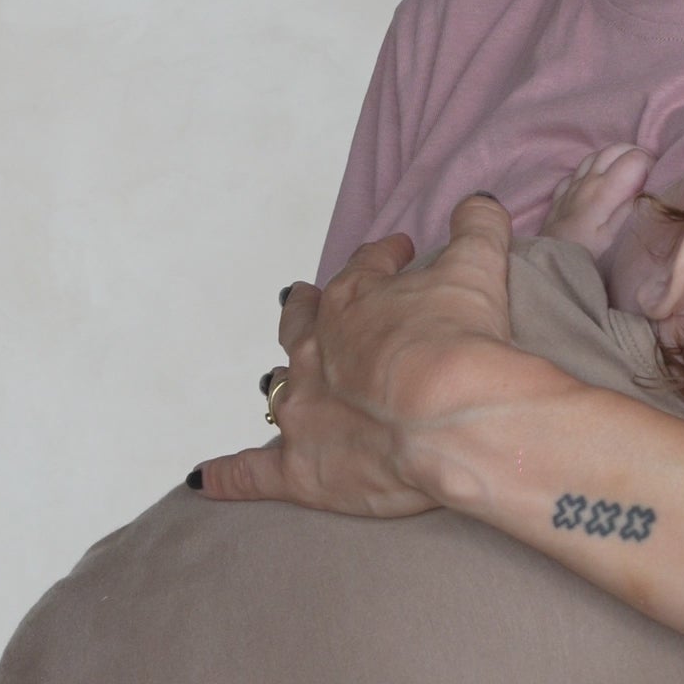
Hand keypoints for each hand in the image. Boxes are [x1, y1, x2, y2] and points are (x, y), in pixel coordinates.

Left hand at [194, 198, 526, 512]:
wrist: (452, 418)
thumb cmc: (462, 341)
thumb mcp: (478, 268)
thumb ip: (476, 230)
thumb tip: (479, 204)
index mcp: (354, 301)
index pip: (365, 269)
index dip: (381, 259)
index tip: (397, 252)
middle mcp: (317, 351)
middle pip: (301, 322)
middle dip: (302, 309)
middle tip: (302, 298)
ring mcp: (303, 410)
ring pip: (277, 388)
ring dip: (276, 381)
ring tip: (272, 378)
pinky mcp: (300, 469)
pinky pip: (252, 474)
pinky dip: (228, 476)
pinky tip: (204, 480)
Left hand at [542, 143, 653, 254]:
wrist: (551, 261)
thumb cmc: (587, 252)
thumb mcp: (616, 234)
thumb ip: (631, 207)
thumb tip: (647, 186)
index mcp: (604, 189)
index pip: (634, 158)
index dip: (649, 164)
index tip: (655, 179)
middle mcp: (587, 180)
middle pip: (615, 149)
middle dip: (635, 154)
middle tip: (646, 171)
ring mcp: (571, 184)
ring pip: (595, 155)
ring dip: (614, 157)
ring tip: (626, 172)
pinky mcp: (560, 193)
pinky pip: (577, 171)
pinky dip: (592, 170)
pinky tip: (597, 183)